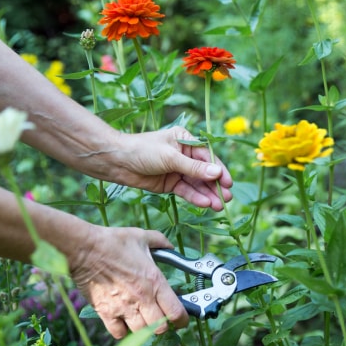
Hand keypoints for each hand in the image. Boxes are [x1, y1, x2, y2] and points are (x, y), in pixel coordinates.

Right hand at [70, 225, 187, 337]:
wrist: (84, 248)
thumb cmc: (112, 242)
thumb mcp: (142, 237)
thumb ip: (160, 242)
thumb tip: (170, 246)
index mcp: (154, 281)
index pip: (176, 312)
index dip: (182, 320)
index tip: (182, 320)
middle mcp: (142, 298)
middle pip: (160, 328)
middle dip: (163, 326)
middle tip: (160, 319)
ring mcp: (123, 307)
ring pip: (141, 333)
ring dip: (144, 328)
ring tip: (141, 318)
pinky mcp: (105, 312)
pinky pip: (119, 333)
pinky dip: (123, 330)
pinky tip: (123, 320)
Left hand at [111, 127, 232, 210]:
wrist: (117, 162)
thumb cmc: (142, 150)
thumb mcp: (170, 157)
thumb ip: (194, 167)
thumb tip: (217, 173)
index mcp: (185, 140)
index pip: (207, 156)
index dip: (219, 170)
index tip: (228, 183)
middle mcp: (184, 155)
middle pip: (204, 172)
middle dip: (215, 185)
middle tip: (226, 198)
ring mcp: (177, 170)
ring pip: (196, 184)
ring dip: (207, 194)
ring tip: (219, 205)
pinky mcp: (170, 184)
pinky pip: (186, 191)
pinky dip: (195, 197)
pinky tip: (204, 204)